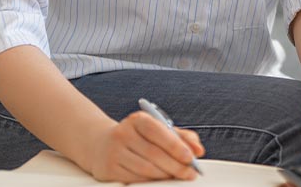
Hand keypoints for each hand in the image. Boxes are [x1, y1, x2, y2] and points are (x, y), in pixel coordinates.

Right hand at [84, 112, 203, 182]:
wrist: (101, 144)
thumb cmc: (138, 137)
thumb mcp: (159, 129)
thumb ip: (182, 137)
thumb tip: (199, 150)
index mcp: (137, 120)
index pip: (158, 132)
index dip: (175, 146)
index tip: (190, 157)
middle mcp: (123, 134)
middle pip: (154, 154)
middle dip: (176, 165)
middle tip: (190, 173)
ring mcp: (114, 152)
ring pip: (145, 169)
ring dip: (165, 175)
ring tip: (178, 177)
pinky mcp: (108, 169)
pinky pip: (134, 179)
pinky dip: (151, 181)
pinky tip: (161, 180)